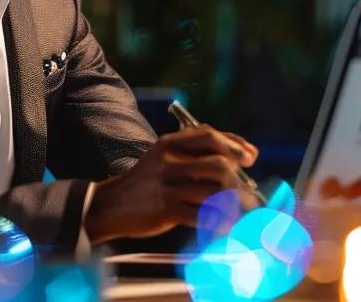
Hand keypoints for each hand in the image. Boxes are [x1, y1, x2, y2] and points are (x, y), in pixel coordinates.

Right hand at [84, 126, 259, 243]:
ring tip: (239, 211)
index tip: (251, 157)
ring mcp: (168, 185)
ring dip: (233, 204)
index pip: (210, 136)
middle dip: (238, 179)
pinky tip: (225, 225)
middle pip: (219, 163)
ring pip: (215, 191)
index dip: (236, 145)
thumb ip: (194, 154)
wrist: (110, 205)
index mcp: (170, 143)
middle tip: (245, 192)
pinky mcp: (167, 208)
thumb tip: (240, 158)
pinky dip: (219, 222)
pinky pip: (204, 216)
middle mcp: (170, 161)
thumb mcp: (163, 159)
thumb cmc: (146, 183)